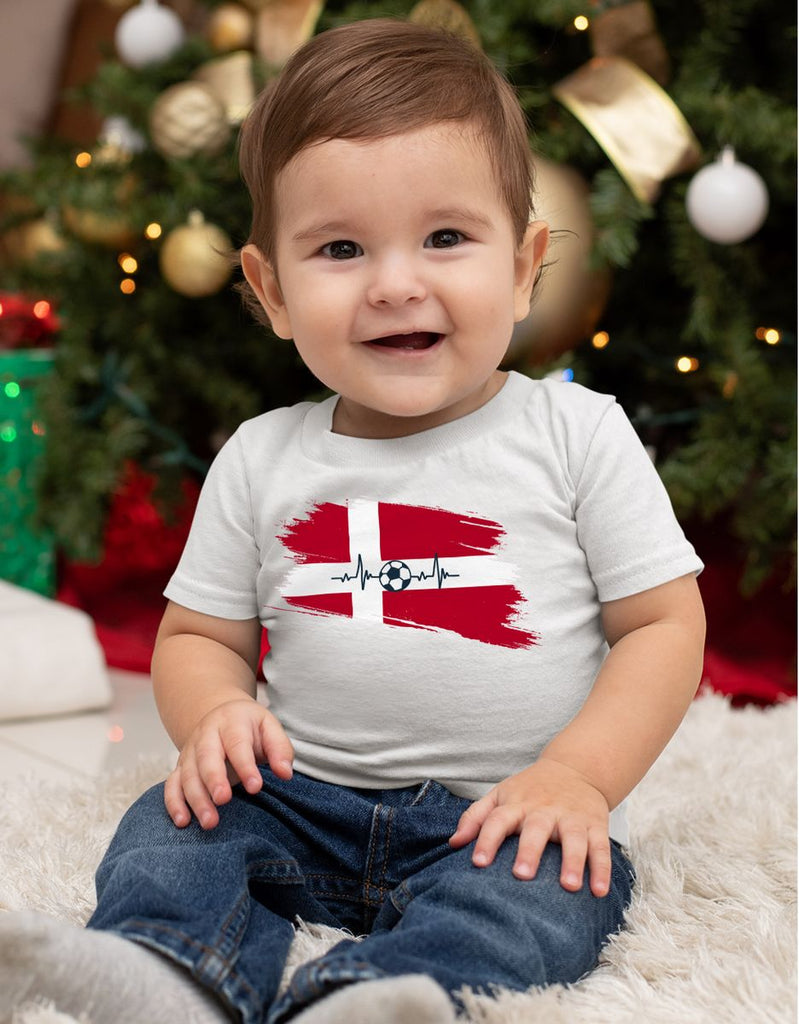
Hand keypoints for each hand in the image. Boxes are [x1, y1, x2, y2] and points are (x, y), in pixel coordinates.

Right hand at [164, 699, 293, 829]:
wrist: (222, 714)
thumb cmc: (249, 726)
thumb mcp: (269, 727)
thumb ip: (280, 749)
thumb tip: (285, 773)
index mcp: (231, 722)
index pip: (237, 744)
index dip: (245, 766)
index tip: (256, 788)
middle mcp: (206, 735)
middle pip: (206, 757)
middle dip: (213, 780)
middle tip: (223, 800)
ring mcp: (190, 752)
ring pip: (188, 774)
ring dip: (196, 799)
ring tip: (210, 822)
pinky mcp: (180, 767)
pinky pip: (172, 785)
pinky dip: (174, 803)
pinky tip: (183, 821)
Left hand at [448, 757, 610, 896]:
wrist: (576, 768)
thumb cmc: (530, 790)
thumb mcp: (501, 795)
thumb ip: (476, 817)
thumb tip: (454, 844)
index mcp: (517, 804)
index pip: (497, 820)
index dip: (486, 840)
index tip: (477, 862)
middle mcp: (544, 810)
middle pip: (536, 829)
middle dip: (529, 851)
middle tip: (521, 875)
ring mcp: (571, 817)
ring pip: (573, 839)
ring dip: (572, 862)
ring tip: (569, 887)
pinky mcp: (596, 825)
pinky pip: (601, 848)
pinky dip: (602, 869)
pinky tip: (599, 891)